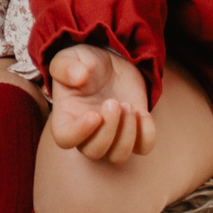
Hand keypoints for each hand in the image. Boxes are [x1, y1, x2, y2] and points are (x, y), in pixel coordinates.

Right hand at [46, 44, 156, 162]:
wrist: (111, 61)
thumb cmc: (85, 62)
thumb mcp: (70, 57)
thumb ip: (67, 66)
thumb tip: (78, 77)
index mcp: (66, 116)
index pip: (65, 139)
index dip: (79, 133)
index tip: (95, 115)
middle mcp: (87, 133)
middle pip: (94, 151)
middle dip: (109, 129)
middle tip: (115, 102)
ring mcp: (112, 136)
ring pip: (118, 155)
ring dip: (127, 134)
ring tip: (129, 105)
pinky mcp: (133, 132)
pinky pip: (143, 148)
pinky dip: (147, 134)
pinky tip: (142, 112)